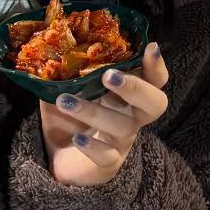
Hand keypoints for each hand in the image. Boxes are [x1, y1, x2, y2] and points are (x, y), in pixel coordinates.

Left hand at [39, 43, 169, 187]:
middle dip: (136, 88)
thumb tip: (53, 46)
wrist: (57, 156)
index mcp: (127, 94)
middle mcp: (131, 116)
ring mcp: (122, 141)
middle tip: (109, 76)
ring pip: (122, 126)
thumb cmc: (68, 116)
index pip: (154, 79)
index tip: (150, 48)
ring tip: (65, 101)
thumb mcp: (66, 88)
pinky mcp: (108, 163)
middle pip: (155, 103)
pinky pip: (108, 155)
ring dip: (93, 112)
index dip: (156, 65)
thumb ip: (67, 70)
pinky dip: (93, 146)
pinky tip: (77, 138)